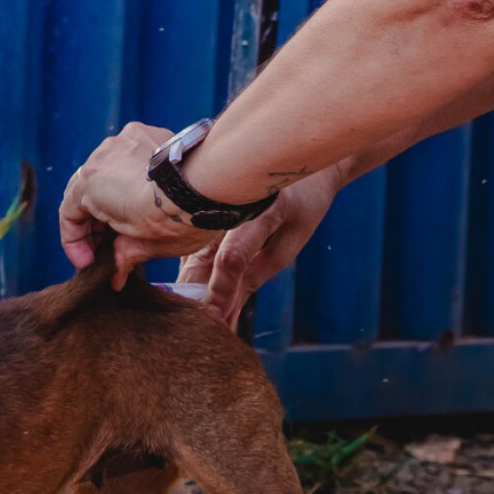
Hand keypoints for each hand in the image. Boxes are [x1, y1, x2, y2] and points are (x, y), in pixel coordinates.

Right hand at [57, 123, 192, 285]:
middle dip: (95, 223)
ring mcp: (126, 140)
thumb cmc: (174, 218)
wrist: (211, 184)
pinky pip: (132, 158)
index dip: (76, 244)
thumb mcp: (144, 245)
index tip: (88, 263)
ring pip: (109, 173)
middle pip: (88, 192)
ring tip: (128, 225)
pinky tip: (147, 197)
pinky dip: (132, 179)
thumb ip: (123, 256)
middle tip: (107, 248)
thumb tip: (115, 275)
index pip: (69, 215)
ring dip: (113, 198)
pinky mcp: (150, 133)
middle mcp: (101, 155)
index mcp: (88, 185)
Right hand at [178, 164, 349, 326]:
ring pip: (190, 260)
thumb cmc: (303, 201)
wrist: (296, 158)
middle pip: (200, 261)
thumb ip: (259, 272)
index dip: (222, 291)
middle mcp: (225, 207)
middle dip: (195, 301)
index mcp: (259, 209)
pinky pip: (192, 253)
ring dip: (190, 294)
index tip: (216, 321)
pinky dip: (193, 280)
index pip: (234, 256)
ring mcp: (209, 210)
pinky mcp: (201, 218)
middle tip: (195, 336)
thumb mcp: (292, 240)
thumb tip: (229, 310)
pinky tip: (193, 305)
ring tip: (191, 328)